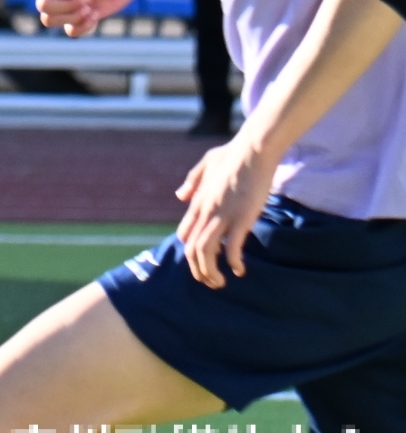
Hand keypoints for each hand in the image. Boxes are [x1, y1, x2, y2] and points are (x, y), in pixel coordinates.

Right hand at [35, 0, 139, 36]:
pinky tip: (95, 16)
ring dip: (72, 17)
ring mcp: (64, 2)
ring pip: (49, 20)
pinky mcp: (76, 16)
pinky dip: (82, 27)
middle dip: (68, 5)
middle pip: (43, 5)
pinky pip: (69, 31)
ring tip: (89, 9)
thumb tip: (74, 2)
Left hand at [173, 138, 274, 287]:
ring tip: (219, 283)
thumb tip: (180, 196)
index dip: (191, 252)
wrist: (252, 149)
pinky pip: (233, 246)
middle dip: (198, 270)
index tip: (204, 262)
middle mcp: (206, 211)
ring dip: (210, 272)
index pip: (185, 234)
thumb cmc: (232, 154)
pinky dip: (233, 262)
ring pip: (206, 251)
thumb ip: (192, 181)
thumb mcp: (205, 164)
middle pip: (192, 249)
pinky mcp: (242, 217)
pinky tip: (240, 270)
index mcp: (198, 202)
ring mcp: (223, 214)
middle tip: (209, 282)